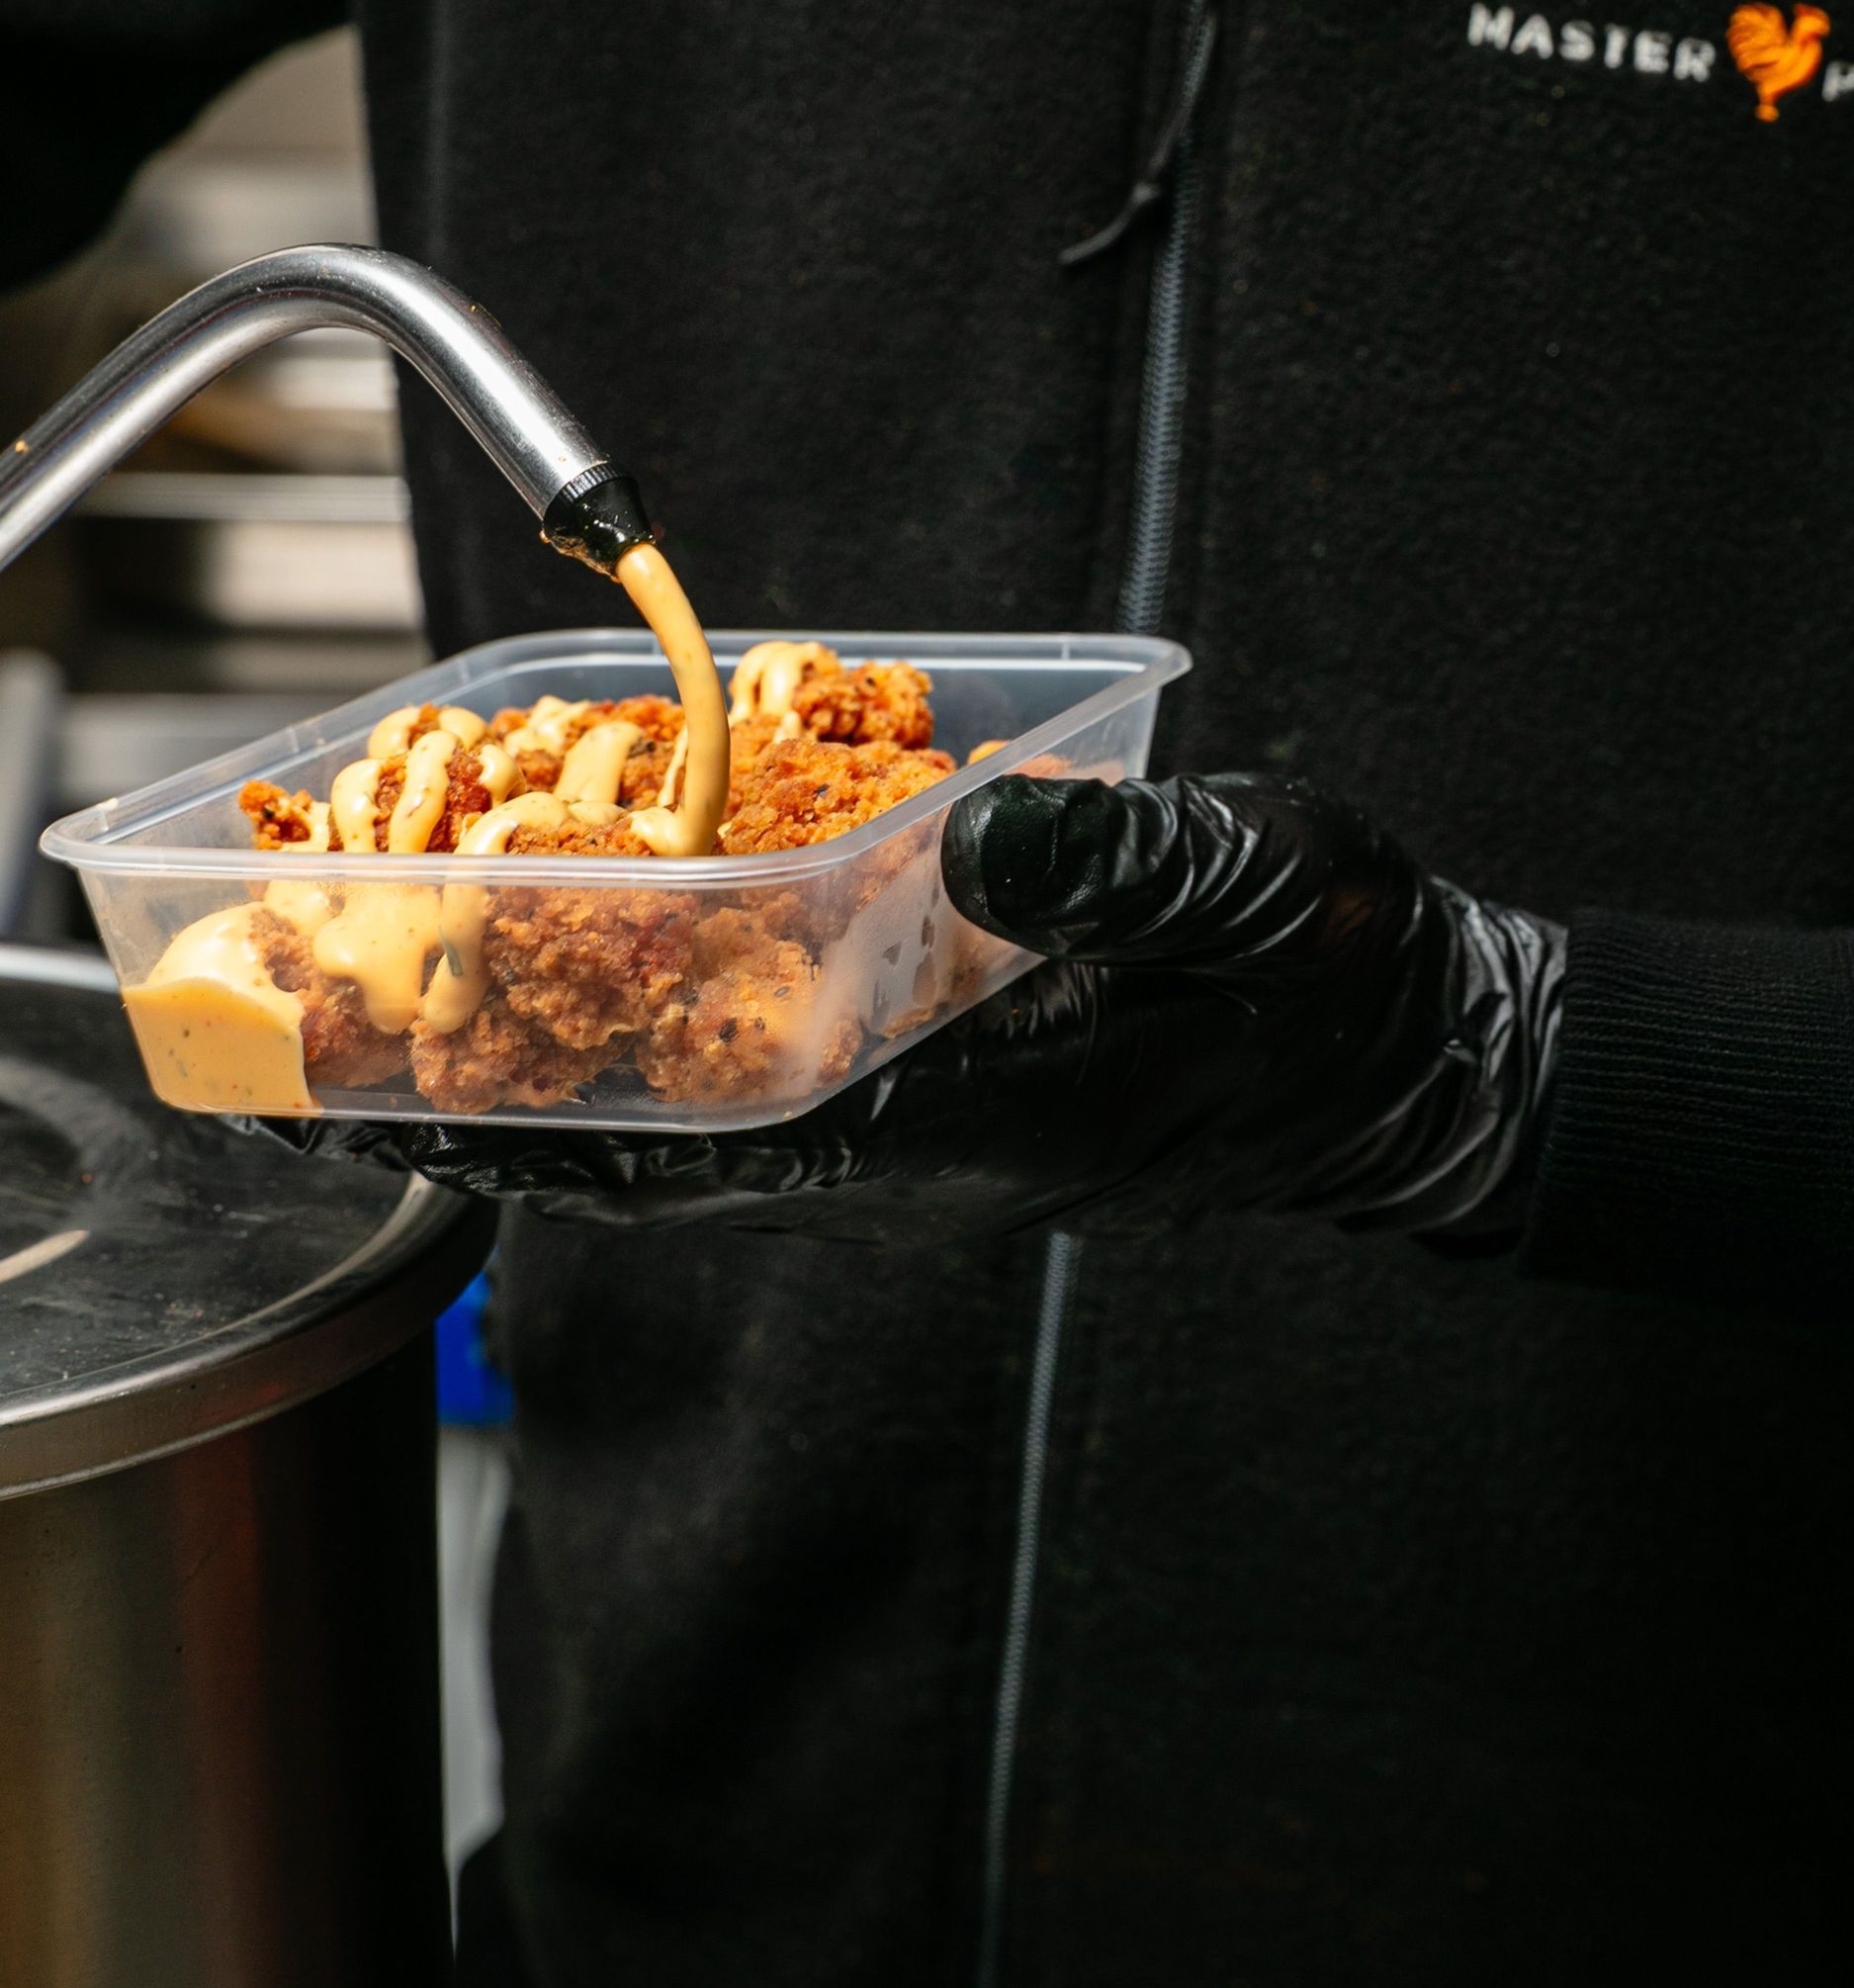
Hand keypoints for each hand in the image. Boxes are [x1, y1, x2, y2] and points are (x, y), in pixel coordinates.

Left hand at [270, 773, 1564, 1247]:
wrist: (1398, 1048)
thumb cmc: (1333, 986)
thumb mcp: (1254, 893)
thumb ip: (1126, 866)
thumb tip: (976, 833)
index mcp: (964, 1122)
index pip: (709, 1154)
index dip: (540, 1134)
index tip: (395, 1112)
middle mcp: (907, 1136)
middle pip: (652, 1140)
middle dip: (487, 1099)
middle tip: (321, 1042)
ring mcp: (912, 1109)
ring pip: (689, 1102)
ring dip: (547, 1052)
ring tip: (400, 986)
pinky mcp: (932, 1067)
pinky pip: (756, 1053)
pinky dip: (650, 1006)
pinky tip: (588, 935)